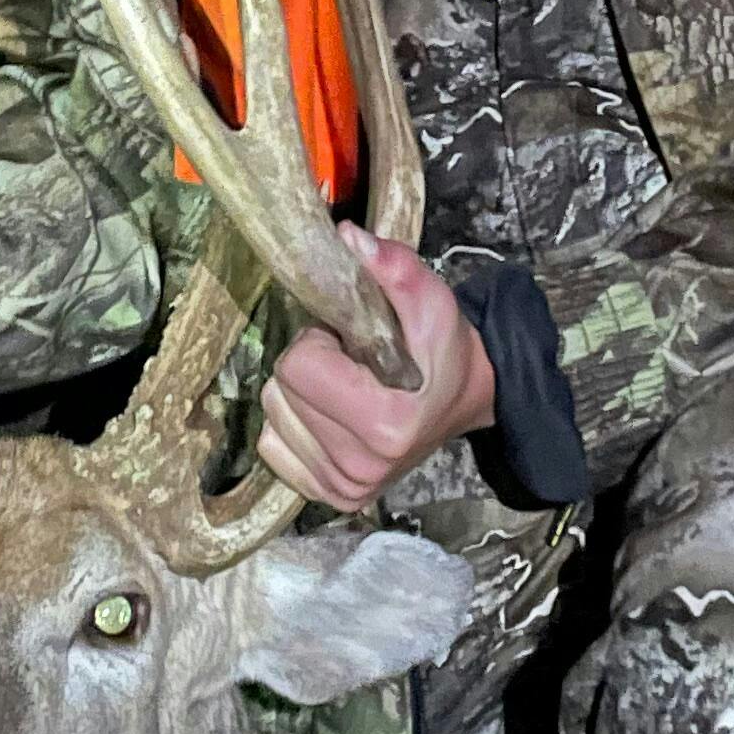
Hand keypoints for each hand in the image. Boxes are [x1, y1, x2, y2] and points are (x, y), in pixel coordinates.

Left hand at [257, 227, 496, 512]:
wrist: (462, 400)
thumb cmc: (443, 352)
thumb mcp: (432, 303)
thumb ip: (394, 268)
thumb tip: (347, 235)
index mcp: (384, 425)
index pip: (297, 368)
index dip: (318, 343)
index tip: (351, 343)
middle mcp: (360, 466)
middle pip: (279, 392)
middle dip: (307, 367)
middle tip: (348, 363)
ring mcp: (344, 488)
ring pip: (271, 418)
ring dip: (299, 394)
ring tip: (342, 387)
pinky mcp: (331, 498)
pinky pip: (272, 448)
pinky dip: (293, 424)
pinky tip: (329, 416)